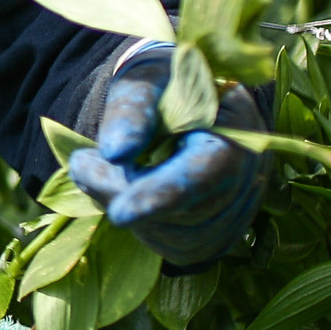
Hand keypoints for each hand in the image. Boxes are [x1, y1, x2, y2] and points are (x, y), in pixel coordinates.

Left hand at [66, 50, 268, 268]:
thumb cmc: (165, 88)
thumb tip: (115, 152)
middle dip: (123, 193)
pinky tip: (126, 193)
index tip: (119, 213)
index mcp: (238, 134)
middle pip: (183, 212)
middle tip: (83, 163)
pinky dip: (141, 225)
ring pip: (175, 235)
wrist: (190, 104)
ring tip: (101, 171)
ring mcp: (237, 213)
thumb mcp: (146, 82)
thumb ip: (133, 111)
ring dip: (126, 209)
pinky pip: (174, 247)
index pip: (204, 176)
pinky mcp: (217, 236)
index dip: (160, 195)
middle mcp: (247, 180)